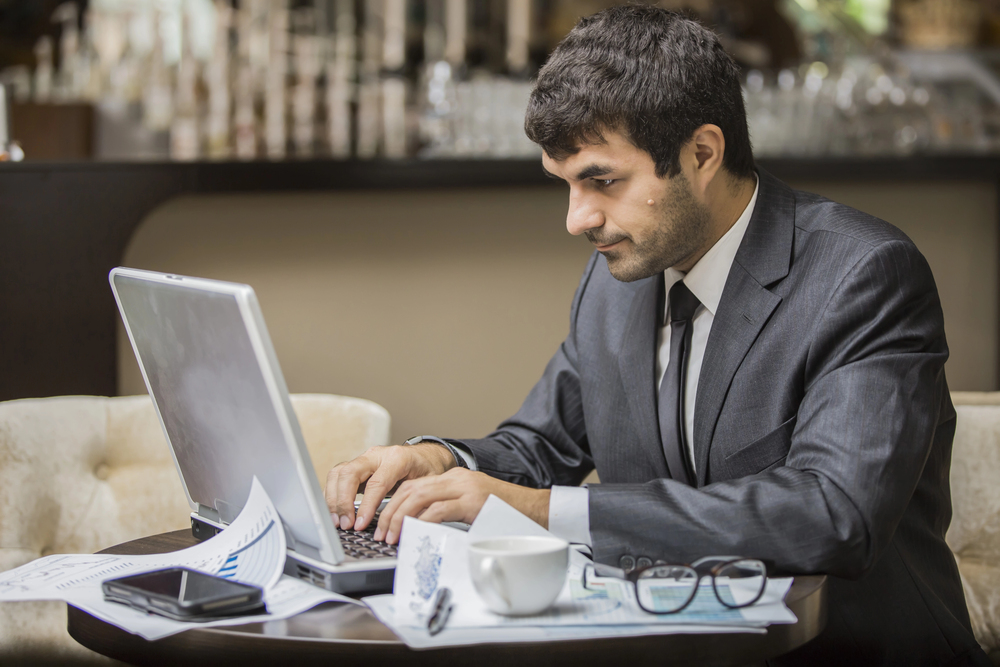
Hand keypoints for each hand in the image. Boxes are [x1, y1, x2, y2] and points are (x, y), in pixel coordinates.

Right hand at [325, 443, 455, 531]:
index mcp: (397, 459)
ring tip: (337, 521)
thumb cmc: (427, 469)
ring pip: (339, 473)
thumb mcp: (428, 484)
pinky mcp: (356, 466)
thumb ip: (415, 502)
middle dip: (343, 501)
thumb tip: (403, 526)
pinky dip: (332, 495)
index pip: (376, 483)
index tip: (360, 525)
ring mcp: (364, 459)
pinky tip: (334, 512)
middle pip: (350, 473)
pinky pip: (337, 477)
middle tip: (345, 524)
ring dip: (333, 499)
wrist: (425, 455)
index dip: (366, 506)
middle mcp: (377, 455)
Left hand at [373, 468, 550, 544]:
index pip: (414, 486)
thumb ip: (448, 512)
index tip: (384, 523)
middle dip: (391, 512)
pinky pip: (438, 509)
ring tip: (392, 537)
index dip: (394, 504)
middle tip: (382, 533)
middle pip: (411, 489)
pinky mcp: (472, 501)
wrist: (536, 511)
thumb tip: (421, 529)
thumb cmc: (505, 514)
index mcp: (454, 478)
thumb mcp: (471, 509)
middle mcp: (457, 478)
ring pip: (419, 496)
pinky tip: (414, 533)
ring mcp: (465, 487)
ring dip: (400, 518)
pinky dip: (421, 522)